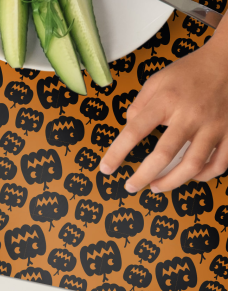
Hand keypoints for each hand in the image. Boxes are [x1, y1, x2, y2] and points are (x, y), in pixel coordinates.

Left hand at [100, 31, 227, 192]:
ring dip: (171, 182)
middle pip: (164, 155)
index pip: (135, 131)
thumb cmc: (189, 72)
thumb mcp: (158, 81)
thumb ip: (139, 106)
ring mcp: (214, 125)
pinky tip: (190, 177)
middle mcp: (191, 115)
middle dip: (143, 176)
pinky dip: (204, 176)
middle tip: (130, 186)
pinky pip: (220, 163)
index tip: (105, 168)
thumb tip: (128, 129)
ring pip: (193, 165)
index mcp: (167, 101)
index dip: (117, 153)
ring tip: (156, 186)